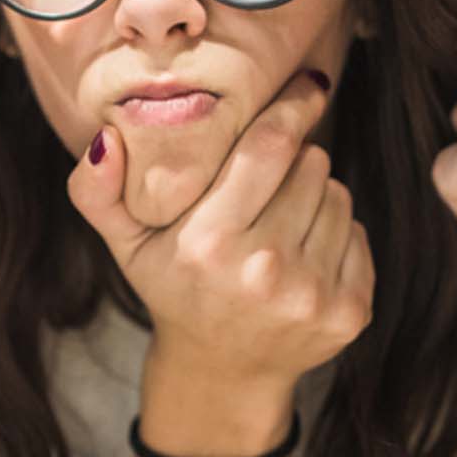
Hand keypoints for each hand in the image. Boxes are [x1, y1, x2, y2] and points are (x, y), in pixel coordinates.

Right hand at [70, 71, 371, 405]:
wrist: (223, 372)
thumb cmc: (174, 289)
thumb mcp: (125, 244)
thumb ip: (97, 191)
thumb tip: (105, 138)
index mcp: (209, 244)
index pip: (270, 148)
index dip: (293, 106)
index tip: (307, 84)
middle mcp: (265, 271)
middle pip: (312, 163)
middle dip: (294, 160)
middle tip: (265, 185)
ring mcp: (312, 296)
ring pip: (339, 195)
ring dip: (315, 197)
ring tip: (279, 225)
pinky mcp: (349, 312)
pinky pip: (359, 234)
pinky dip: (337, 235)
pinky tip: (304, 258)